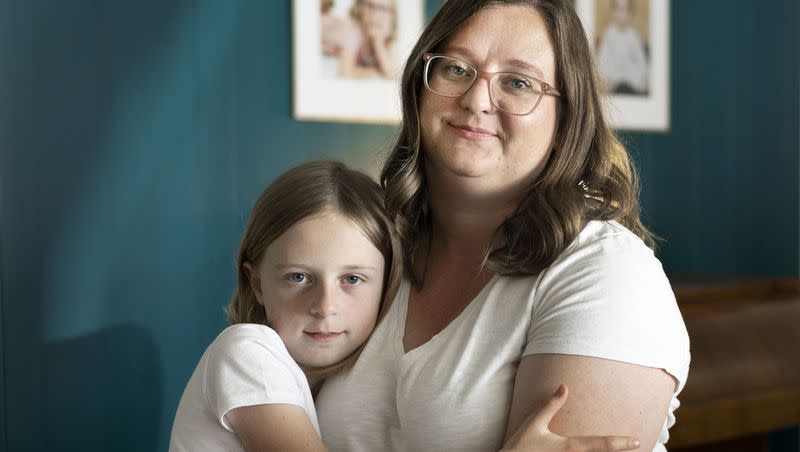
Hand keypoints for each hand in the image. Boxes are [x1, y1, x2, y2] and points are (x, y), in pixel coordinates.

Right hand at [501, 385, 640, 451]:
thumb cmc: (521, 445)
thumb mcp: (535, 422)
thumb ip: (551, 405)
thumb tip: (564, 387)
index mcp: (570, 447)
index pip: (601, 444)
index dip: (620, 442)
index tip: (636, 440)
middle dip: (619, 451)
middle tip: (639, 445)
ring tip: (623, 450)